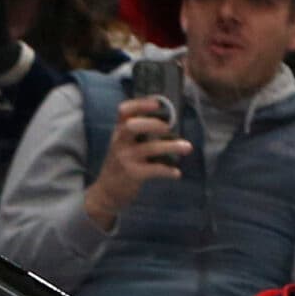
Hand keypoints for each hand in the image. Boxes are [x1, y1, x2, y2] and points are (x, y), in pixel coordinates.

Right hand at [82, 96, 191, 229]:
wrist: (106, 192)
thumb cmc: (120, 165)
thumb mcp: (122, 145)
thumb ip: (137, 133)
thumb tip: (168, 121)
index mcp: (119, 132)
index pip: (124, 111)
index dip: (140, 104)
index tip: (157, 103)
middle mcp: (119, 143)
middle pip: (133, 126)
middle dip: (153, 124)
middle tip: (168, 127)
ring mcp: (125, 158)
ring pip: (150, 148)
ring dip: (172, 146)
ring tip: (187, 147)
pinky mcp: (132, 174)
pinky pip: (155, 169)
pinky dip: (168, 171)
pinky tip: (176, 173)